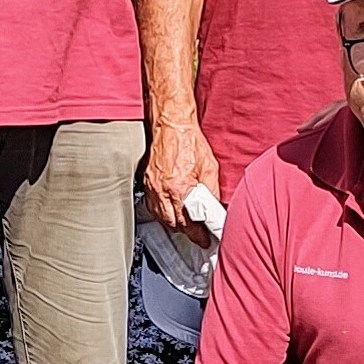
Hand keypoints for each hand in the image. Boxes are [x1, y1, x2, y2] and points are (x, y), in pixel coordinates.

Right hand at [146, 116, 221, 239]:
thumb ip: (212, 191)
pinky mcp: (147, 182)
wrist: (171, 125)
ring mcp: (152, 187)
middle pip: (174, 224)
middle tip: (198, 234)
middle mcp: (163, 190)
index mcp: (180, 188)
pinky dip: (162, 213)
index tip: (205, 239)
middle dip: (187, 232)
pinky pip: (153, 206)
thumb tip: (216, 208)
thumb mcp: (210, 167)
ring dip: (174, 224)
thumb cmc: (189, 141)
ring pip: (161, 218)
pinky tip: (171, 212)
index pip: (190, 222)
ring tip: (186, 225)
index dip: (198, 234)